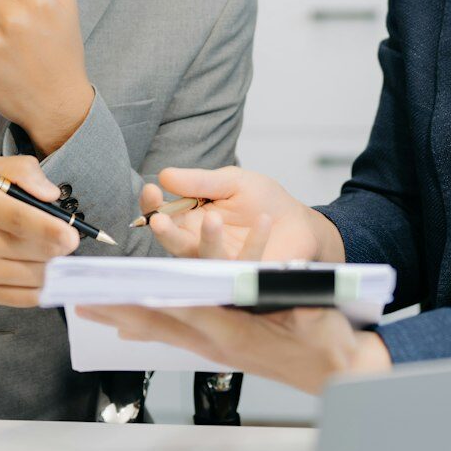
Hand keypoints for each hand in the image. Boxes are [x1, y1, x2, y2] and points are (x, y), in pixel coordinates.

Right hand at [0, 155, 79, 306]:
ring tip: (45, 251)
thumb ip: (22, 172)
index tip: (72, 233)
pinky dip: (40, 287)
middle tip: (61, 237)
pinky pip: (25, 299)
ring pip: (37, 277)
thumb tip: (52, 197)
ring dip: (51, 265)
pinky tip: (37, 270)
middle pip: (39, 254)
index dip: (59, 232)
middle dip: (60, 247)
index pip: (27, 223)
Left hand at [78, 299, 391, 394]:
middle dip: (117, 310)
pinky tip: (126, 327)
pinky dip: (147, 328)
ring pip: (160, 329)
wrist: (338, 372)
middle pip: (158, 321)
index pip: (181, 310)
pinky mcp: (220, 348)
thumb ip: (291, 298)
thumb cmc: (328, 341)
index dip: (145, 299)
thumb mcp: (313, 314)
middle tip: (80, 300)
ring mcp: (216, 348)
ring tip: (91, 308)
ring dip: (124, 318)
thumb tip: (268, 278)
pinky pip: (174, 336)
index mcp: (235, 331)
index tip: (115, 291)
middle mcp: (217, 341)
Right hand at [138, 166, 342, 263]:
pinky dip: (256, 241)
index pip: (162, 216)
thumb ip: (200, 181)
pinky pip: (245, 264)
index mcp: (190, 220)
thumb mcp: (232, 182)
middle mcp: (199, 246)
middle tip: (159, 220)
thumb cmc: (262, 200)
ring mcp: (222, 264)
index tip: (152, 190)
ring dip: (207, 241)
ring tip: (213, 218)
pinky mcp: (248, 275)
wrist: (298, 221)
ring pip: (205, 259)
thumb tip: (164, 174)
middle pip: (174, 245)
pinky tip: (265, 220)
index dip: (152, 206)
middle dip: (165, 233)